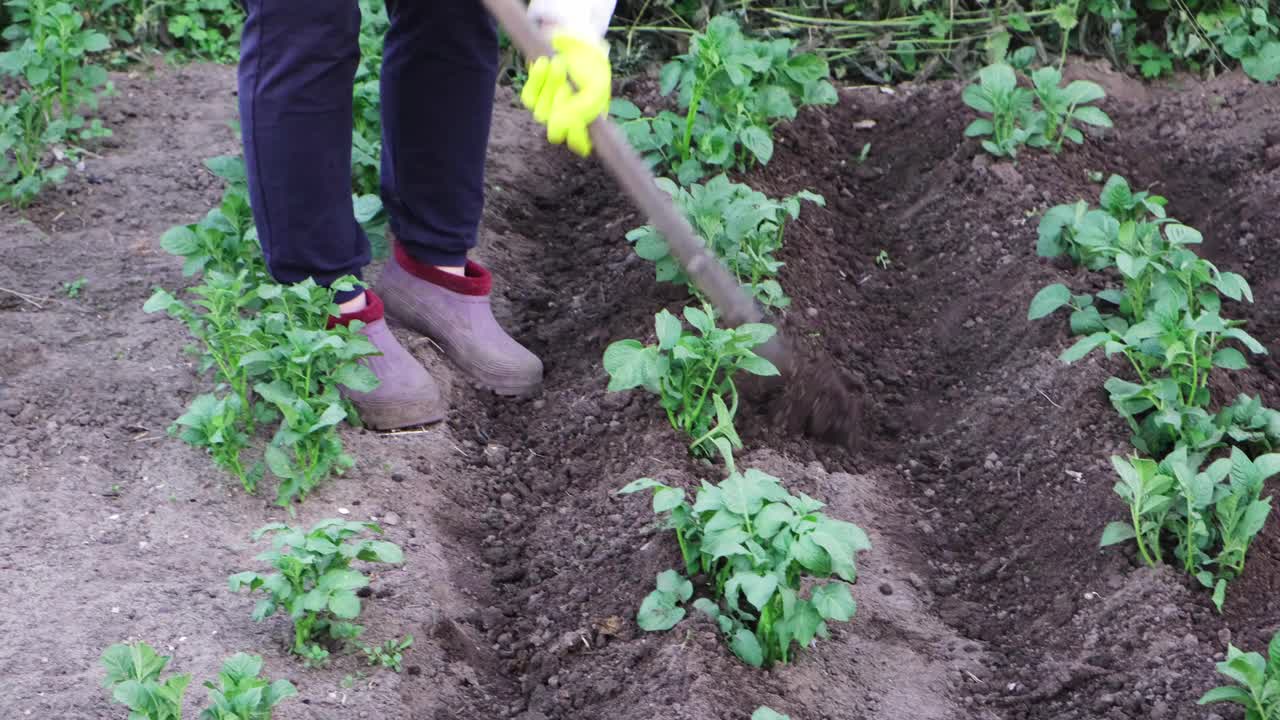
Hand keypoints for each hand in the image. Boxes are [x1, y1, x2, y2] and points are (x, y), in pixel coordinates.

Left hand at [520, 31, 610, 156]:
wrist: (574, 41)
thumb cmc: (591, 66)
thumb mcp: (596, 88)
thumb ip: (583, 110)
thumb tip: (558, 125)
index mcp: (587, 123)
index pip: (579, 145)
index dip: (577, 137)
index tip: (578, 120)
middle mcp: (566, 121)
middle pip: (555, 131)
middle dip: (561, 105)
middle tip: (569, 85)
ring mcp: (548, 109)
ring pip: (541, 113)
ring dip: (550, 86)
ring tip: (559, 64)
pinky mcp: (532, 96)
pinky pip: (528, 97)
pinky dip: (536, 79)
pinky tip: (544, 63)